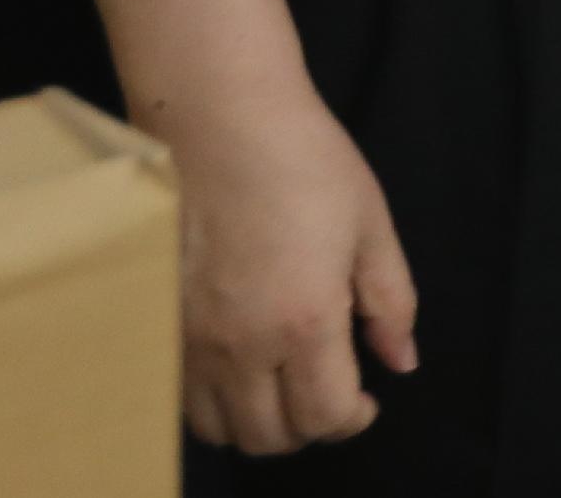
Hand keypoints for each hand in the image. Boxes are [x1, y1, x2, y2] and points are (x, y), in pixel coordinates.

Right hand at [176, 86, 417, 454]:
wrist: (220, 123)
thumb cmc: (305, 164)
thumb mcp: (371, 227)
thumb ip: (391, 303)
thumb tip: (401, 361)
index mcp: (304, 321)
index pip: (325, 417)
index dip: (353, 419)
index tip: (367, 399)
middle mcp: (241, 345)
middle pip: (270, 437)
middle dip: (310, 427)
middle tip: (330, 392)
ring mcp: (191, 340)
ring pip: (221, 429)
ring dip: (259, 422)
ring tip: (285, 384)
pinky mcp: (160, 326)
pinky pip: (184, 398)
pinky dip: (217, 402)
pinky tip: (242, 365)